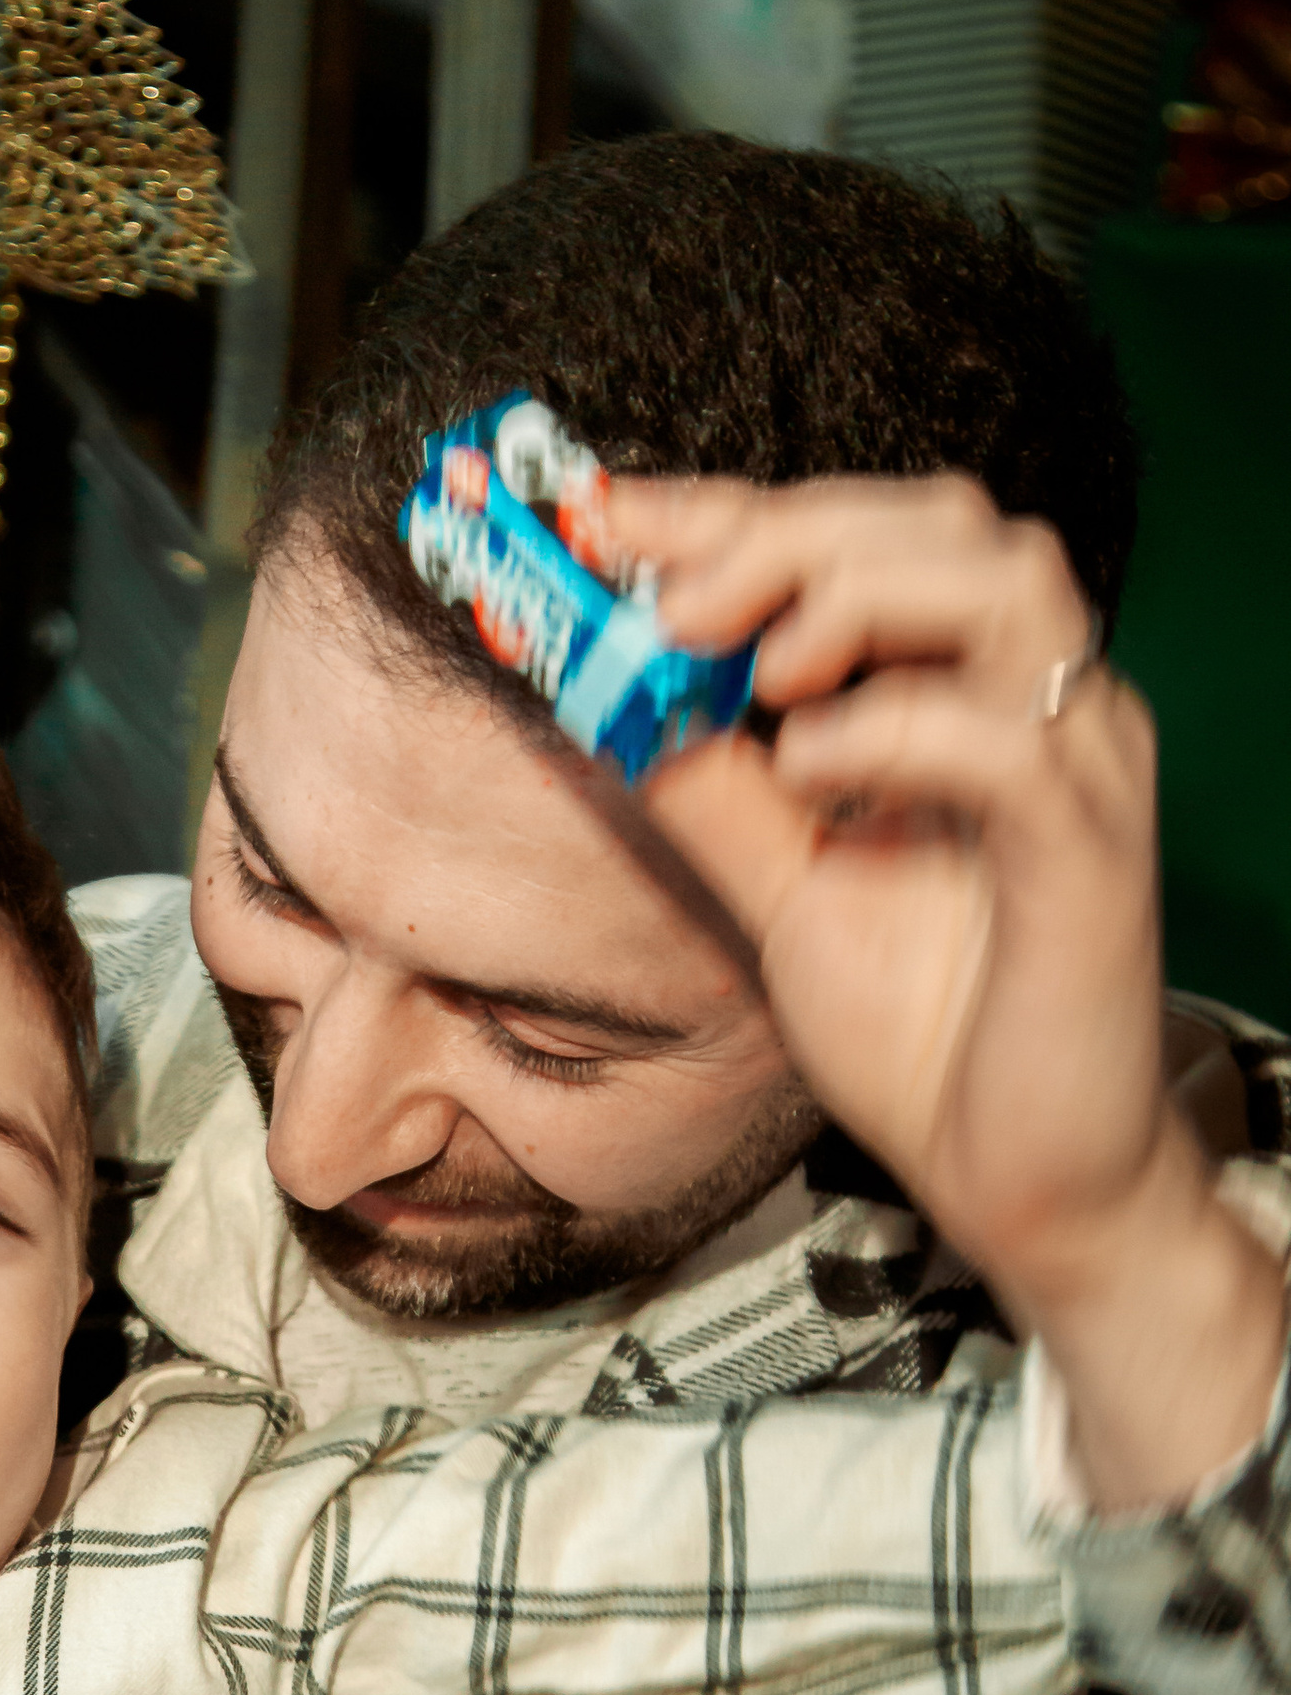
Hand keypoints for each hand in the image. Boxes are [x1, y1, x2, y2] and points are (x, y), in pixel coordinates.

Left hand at [610, 471, 1284, 1507]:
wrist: (1026, 1184)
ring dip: (855, 594)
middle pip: (942, 521)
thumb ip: (709, 792)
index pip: (859, 539)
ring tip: (755, 667)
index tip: (599, 515)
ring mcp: (1079, 770)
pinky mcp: (1094, 857)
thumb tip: (603, 695)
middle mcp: (1038, 704)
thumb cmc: (929, 1030)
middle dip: (783, 531)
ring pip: (1007, 583)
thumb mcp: (781, 895)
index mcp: (966, 692)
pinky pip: (1011, 747)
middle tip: (664, 593)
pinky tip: (809, 769)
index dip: (726, 510)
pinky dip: (898, 730)